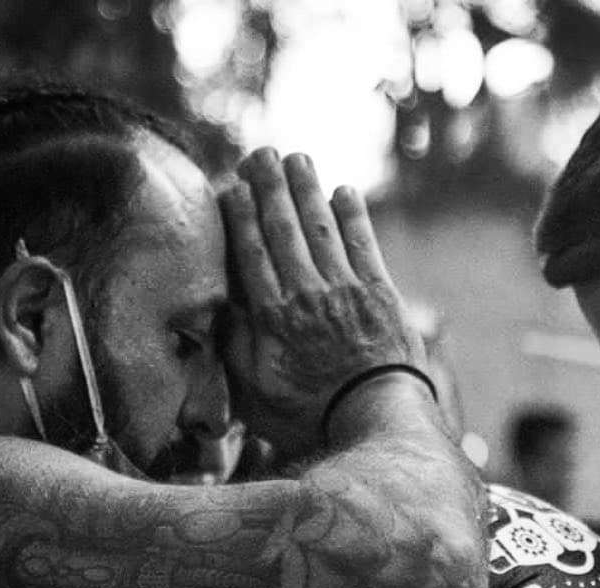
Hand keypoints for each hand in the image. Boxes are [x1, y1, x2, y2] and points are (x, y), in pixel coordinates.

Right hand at [220, 148, 427, 456]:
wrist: (375, 421)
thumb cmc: (310, 417)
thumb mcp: (254, 395)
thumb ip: (234, 349)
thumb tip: (218, 308)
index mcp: (271, 316)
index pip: (250, 251)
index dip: (240, 214)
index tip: (230, 186)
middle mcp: (306, 293)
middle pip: (282, 228)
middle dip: (269, 186)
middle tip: (260, 154)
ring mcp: (346, 290)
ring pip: (320, 226)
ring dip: (307, 188)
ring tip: (297, 159)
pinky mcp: (381, 294)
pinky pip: (363, 242)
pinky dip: (352, 214)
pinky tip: (344, 192)